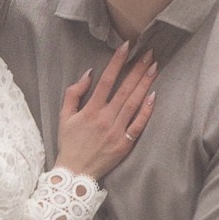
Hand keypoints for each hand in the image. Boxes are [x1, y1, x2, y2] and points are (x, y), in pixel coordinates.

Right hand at [55, 44, 155, 180]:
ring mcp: (117, 131)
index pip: (107, 80)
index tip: (127, 46)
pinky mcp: (125, 144)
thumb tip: (89, 73)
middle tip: (149, 53)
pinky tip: (154, 96)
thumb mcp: (64, 116)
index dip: (118, 62)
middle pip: (125, 89)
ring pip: (134, 103)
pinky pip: (138, 125)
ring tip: (154, 67)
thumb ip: (74, 93)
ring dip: (145, 84)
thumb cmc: (69, 143)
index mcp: (91, 110)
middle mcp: (105, 118)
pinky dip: (147, 110)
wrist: (75, 172)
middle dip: (138, 69)